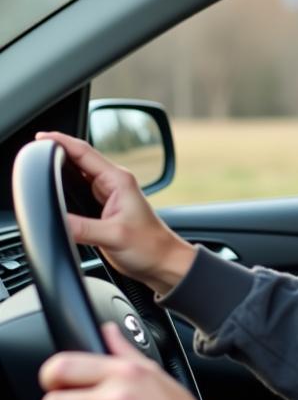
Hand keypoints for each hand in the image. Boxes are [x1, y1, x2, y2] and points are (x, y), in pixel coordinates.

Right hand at [34, 131, 196, 294]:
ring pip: (78, 175)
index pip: (84, 152)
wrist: (163, 262)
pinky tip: (55, 190)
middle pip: (78, 159)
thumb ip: (82, 228)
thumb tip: (55, 220)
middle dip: (56, 153)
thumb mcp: (113, 236)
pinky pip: (79, 191)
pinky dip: (65, 188)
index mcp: (118, 180)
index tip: (41, 136)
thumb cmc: (150, 247)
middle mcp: (113, 183)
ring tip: (40, 166)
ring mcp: (108, 195)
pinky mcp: (103, 209)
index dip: (61, 141)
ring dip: (60, 170)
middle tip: (33, 152)